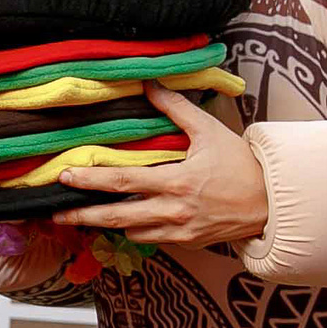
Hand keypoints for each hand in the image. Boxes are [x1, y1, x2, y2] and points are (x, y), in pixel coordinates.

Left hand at [50, 84, 268, 247]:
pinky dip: (137, 227)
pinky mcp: (185, 243)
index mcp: (176, 182)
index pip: (122, 181)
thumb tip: (151, 84)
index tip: (66, 176)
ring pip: (130, 230)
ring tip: (89, 213)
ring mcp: (178, 231)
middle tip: (56, 213)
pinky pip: (151, 238)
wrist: (269, 202)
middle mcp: (172, 211)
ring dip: (110, 221)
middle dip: (82, 216)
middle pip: (115, 216)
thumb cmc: (240, 164)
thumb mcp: (209, 131)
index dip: (90, 180)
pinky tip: (128, 217)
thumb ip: (176, 109)